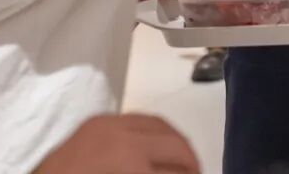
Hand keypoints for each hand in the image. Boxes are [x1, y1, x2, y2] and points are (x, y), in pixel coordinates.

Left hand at [34, 114, 199, 173]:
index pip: (177, 168)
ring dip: (176, 145)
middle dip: (189, 162)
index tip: (195, 173)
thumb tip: (179, 170)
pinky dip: (153, 134)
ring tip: (182, 164)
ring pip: (160, 125)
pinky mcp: (93, 124)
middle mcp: (121, 136)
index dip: (190, 171)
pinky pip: (136, 120)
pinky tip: (155, 151)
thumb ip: (155, 172)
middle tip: (194, 171)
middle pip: (176, 144)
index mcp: (129, 161)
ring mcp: (106, 126)